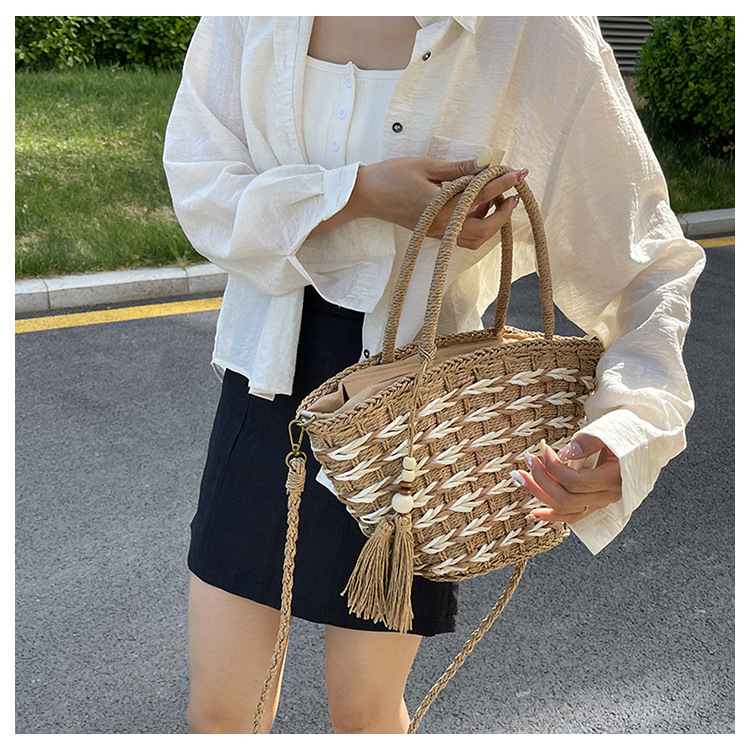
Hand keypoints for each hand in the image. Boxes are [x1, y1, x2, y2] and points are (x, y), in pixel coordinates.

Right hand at [348, 157, 525, 248]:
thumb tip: (486, 163)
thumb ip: (459, 169)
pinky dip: (477, 225)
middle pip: (483, 229)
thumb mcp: (427, 166)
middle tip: (515, 193)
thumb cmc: (392, 177)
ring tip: (500, 200)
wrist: (366, 196)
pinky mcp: (434, 233)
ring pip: (474, 238)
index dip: (502, 183)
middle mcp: (441, 226)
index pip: (480, 196)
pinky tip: (480, 206)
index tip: (518, 172)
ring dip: (492, 222)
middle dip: (503, 213)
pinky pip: (463, 236)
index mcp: (440, 208)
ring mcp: (437, 233)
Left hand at [510, 435, 621, 522]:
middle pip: (567, 498)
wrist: (643, 439)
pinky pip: (572, 516)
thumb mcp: (609, 431)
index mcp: (615, 479)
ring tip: (520, 478)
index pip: (576, 482)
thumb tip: (563, 454)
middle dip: (541, 480)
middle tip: (527, 460)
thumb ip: (588, 443)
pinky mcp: (595, 503)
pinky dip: (551, 515)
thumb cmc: (626, 431)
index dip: (554, 467)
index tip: (543, 449)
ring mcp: (602, 502)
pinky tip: (532, 515)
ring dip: (539, 494)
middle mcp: (609, 495)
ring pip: (566, 509)